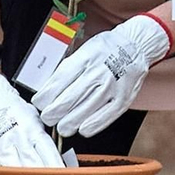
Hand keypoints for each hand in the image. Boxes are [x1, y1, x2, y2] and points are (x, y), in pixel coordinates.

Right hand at [0, 67, 63, 168]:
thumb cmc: (14, 109)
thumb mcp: (35, 118)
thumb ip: (45, 139)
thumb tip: (60, 160)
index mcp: (33, 129)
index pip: (49, 154)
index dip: (57, 169)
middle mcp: (18, 138)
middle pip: (34, 166)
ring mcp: (1, 145)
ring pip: (14, 170)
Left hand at [33, 15, 171, 137]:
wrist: (135, 46)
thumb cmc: (105, 50)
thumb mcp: (82, 51)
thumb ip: (66, 70)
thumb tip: (46, 89)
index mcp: (84, 59)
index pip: (57, 82)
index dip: (44, 98)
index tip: (39, 104)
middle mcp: (97, 73)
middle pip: (67, 101)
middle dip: (52, 114)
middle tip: (48, 118)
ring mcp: (111, 87)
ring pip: (83, 112)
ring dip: (68, 124)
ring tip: (62, 126)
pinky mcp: (123, 99)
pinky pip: (104, 118)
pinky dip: (90, 127)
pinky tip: (81, 129)